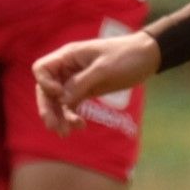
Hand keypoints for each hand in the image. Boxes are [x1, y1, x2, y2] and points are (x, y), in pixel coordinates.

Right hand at [31, 32, 160, 133]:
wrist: (147, 57)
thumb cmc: (126, 56)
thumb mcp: (104, 69)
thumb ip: (81, 83)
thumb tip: (62, 100)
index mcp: (68, 56)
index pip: (41, 69)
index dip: (45, 84)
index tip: (59, 95)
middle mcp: (68, 68)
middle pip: (46, 89)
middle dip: (48, 108)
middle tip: (54, 128)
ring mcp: (75, 80)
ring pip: (57, 101)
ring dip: (59, 117)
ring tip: (66, 133)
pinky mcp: (86, 90)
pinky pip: (71, 105)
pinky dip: (71, 116)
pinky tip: (80, 126)